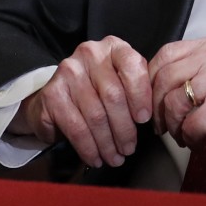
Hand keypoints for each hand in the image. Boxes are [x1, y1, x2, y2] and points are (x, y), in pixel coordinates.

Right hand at [8, 36, 151, 167]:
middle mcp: (89, 53)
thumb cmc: (98, 90)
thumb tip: (152, 116)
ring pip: (96, 115)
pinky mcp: (52, 94)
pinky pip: (76, 127)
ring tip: (115, 158)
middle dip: (124, 129)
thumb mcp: (121, 81)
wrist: (56, 97)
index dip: (140, 95)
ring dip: (108, 143)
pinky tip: (95, 157)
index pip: (131, 66)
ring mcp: (68, 72)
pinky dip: (88, 147)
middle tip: (129, 149)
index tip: (144, 120)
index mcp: (113, 47)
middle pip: (113, 95)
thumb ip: (137, 89)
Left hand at [146, 33, 205, 162]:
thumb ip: (197, 68)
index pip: (166, 54)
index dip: (151, 79)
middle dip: (156, 106)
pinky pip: (188, 125)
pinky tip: (197, 141)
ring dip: (172, 125)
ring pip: (172, 103)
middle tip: (160, 123)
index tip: (151, 98)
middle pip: (163, 78)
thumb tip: (158, 83)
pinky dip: (188, 138)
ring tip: (182, 134)